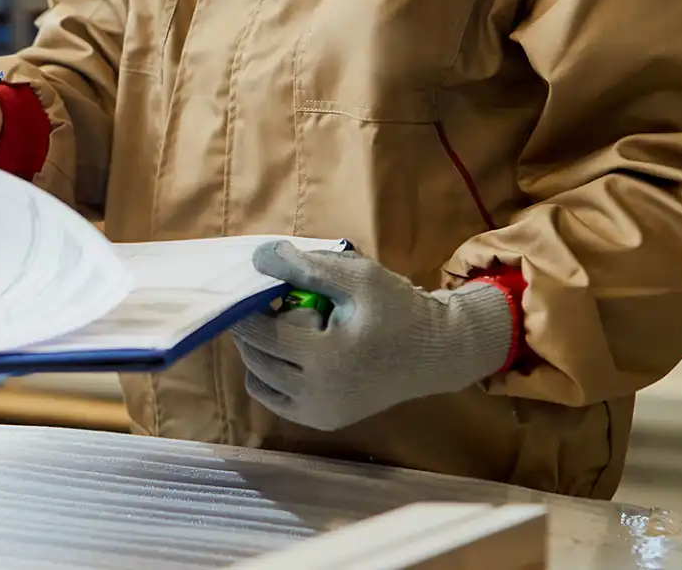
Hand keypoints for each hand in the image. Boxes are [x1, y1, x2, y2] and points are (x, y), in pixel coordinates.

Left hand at [230, 242, 515, 431]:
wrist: (436, 353)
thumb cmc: (399, 310)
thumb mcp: (358, 277)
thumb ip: (307, 267)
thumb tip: (258, 259)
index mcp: (325, 359)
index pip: (260, 335)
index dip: (245, 310)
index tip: (246, 289)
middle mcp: (317, 396)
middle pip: (256, 359)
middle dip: (250, 330)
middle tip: (265, 304)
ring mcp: (320, 413)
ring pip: (260, 381)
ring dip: (258, 352)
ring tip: (279, 327)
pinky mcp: (325, 421)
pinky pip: (276, 399)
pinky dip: (270, 376)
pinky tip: (288, 351)